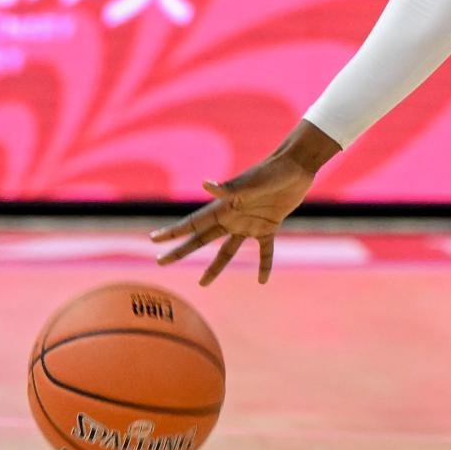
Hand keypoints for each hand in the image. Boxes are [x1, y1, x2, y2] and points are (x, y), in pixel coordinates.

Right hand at [150, 125, 334, 284]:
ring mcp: (250, 223)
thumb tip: (206, 184)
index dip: (173, 232)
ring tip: (203, 283)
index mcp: (224, 207)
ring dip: (215, 267)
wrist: (296, 166)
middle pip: (202, 238)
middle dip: (181, 250)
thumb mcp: (251, 181)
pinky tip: (263, 280)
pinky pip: (265, 250)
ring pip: (227, 251)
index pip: (193, 223)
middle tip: (161, 262)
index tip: (153, 239)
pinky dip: (264, 264)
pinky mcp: (269, 226)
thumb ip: (229, 187)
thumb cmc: (272, 171)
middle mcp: (232, 217)